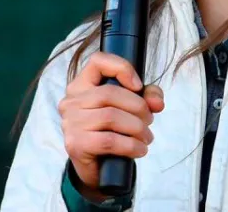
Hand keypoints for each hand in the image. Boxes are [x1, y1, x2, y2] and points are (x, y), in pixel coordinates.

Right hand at [58, 52, 164, 192]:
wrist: (98, 167)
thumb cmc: (113, 130)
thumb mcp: (133, 107)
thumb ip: (148, 96)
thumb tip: (157, 103)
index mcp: (82, 84)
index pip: (98, 61)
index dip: (122, 68)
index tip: (139, 86)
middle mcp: (72, 100)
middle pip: (109, 92)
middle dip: (138, 106)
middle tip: (149, 120)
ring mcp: (71, 122)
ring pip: (110, 116)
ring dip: (137, 128)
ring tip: (146, 137)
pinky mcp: (75, 144)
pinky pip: (109, 141)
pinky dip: (131, 145)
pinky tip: (140, 149)